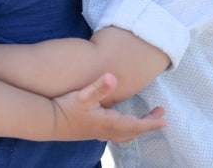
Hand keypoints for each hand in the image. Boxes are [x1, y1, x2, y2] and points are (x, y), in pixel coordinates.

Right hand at [50, 72, 165, 141]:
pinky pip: (114, 134)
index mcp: (109, 123)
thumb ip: (99, 87)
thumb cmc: (65, 107)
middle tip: (159, 115)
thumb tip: (114, 77)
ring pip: (123, 135)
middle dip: (148, 124)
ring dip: (136, 127)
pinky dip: (124, 129)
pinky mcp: (91, 131)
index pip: (136, 125)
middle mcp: (106, 131)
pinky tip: (118, 122)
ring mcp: (98, 133)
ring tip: (143, 119)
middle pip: (133, 131)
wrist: (47, 121)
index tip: (165, 120)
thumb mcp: (82, 95)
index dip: (152, 123)